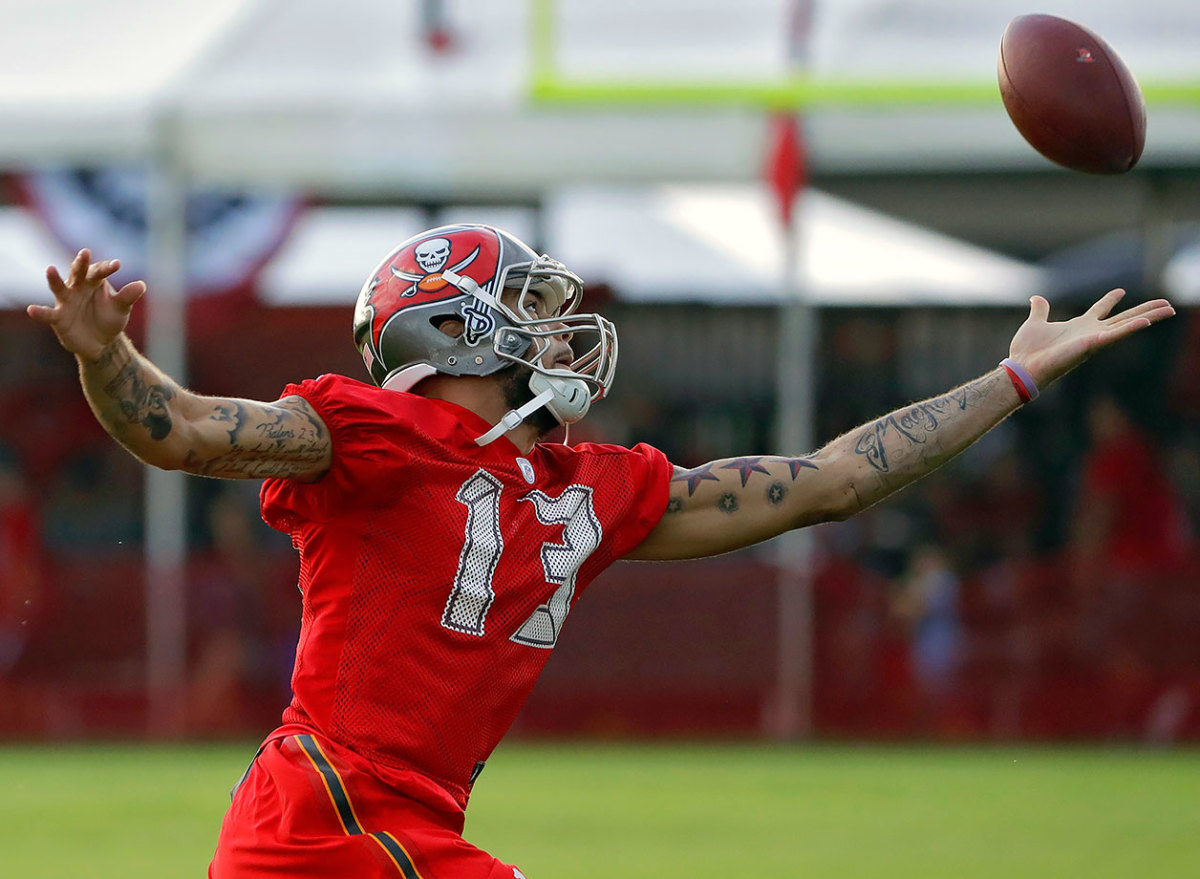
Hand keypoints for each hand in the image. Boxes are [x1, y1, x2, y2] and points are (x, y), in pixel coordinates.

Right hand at [27, 249, 146, 360]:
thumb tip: (142, 285)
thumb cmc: (109, 318)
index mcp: (94, 282)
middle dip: (81, 263)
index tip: (117, 265)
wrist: (100, 343)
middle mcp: (78, 288)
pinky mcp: (58, 318)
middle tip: (85, 253)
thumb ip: (128, 297)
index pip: (99, 271)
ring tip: (50, 269)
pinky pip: (48, 314)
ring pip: (59, 287)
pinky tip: (31, 310)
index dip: (106, 268)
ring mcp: (66, 302)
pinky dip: (39, 312)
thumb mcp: (121, 308)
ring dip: (54, 279)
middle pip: (78, 272)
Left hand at [1008, 289, 1174, 387]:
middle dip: (1145, 311)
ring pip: (1127, 325)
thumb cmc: (1027, 350)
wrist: (1022, 366)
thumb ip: (1039, 310)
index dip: (1110, 300)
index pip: (1099, 310)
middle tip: (1166, 303)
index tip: (1121, 291)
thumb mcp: (1035, 323)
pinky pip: (1114, 336)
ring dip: (1149, 317)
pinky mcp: (1091, 345)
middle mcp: (1090, 333)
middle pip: (1124, 318)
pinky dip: (1129, 329)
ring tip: (1169, 309)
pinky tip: (1146, 322)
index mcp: (1079, 326)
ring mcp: (1093, 339)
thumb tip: (1036, 298)